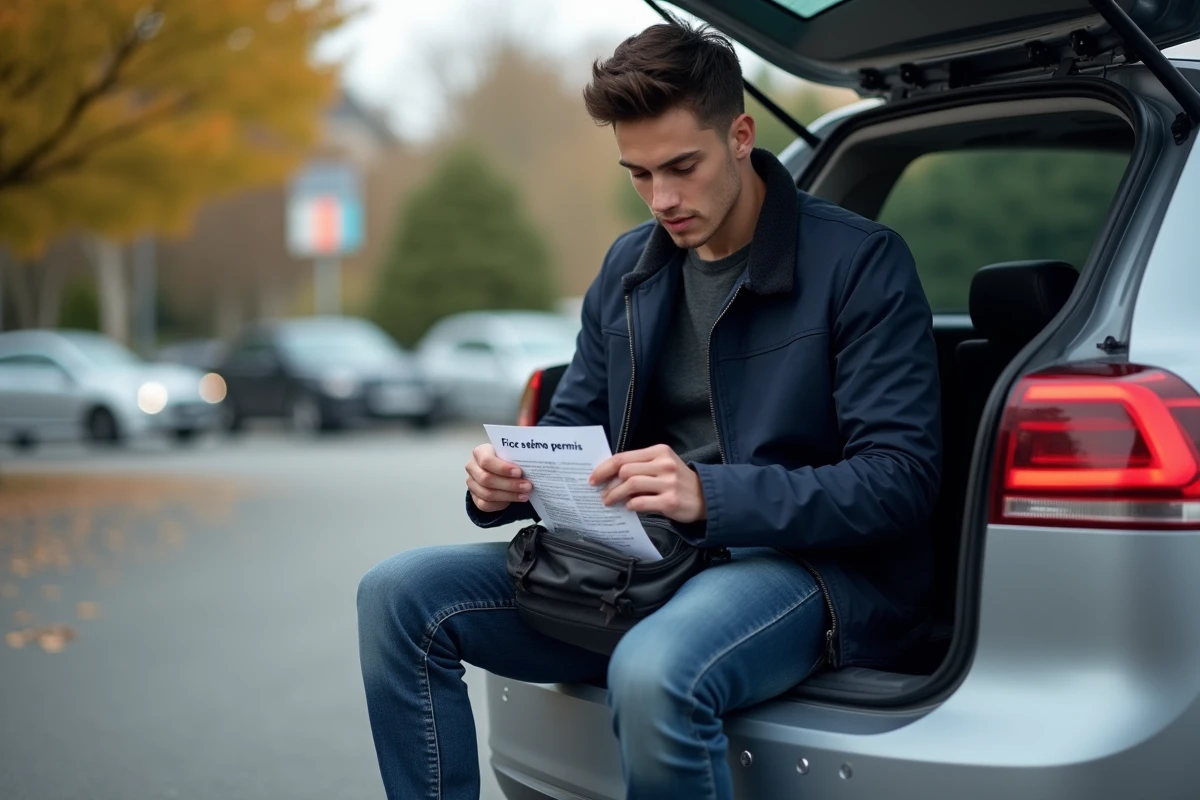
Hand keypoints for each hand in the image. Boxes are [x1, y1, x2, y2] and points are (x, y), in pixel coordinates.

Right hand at [466, 444, 531, 512]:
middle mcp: (472, 467)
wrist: (497, 469)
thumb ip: (514, 458)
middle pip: (487, 479)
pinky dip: (502, 503)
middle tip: (527, 486)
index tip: (519, 472)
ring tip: (525, 494)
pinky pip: (486, 504)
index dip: (503, 468)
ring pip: (487, 494)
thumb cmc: (505, 459)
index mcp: (480, 452)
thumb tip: (532, 467)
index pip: (487, 460)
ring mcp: (472, 483)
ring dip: (509, 495)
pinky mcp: (475, 497)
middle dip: (509, 484)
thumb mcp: (508, 454)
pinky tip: (513, 500)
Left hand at [589, 444, 706, 522]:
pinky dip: (630, 505)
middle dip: (608, 484)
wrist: (706, 497)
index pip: (624, 457)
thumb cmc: (678, 481)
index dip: (604, 468)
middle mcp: (664, 464)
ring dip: (615, 495)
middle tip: (602, 494)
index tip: (593, 478)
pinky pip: (641, 502)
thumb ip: (640, 466)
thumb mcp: (663, 465)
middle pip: (625, 471)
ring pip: (631, 485)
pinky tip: (629, 507)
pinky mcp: (670, 501)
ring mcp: (668, 483)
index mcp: (659, 451)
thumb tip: (610, 476)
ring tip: (609, 502)